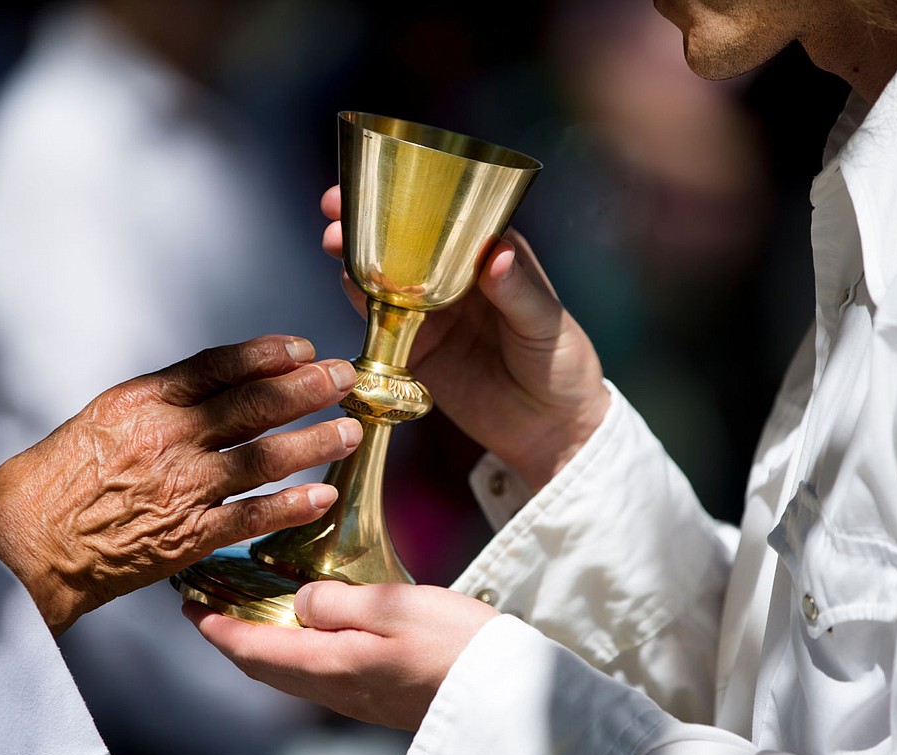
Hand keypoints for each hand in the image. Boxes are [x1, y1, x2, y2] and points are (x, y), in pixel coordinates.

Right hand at [0, 336, 362, 634]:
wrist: (24, 547)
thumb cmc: (51, 482)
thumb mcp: (99, 419)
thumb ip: (157, 404)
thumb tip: (208, 389)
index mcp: (142, 401)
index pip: (219, 366)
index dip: (267, 353)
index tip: (301, 347)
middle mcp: (168, 437)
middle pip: (254, 403)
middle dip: (308, 387)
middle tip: (344, 377)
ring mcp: (182, 486)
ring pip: (265, 456)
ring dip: (314, 441)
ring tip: (349, 429)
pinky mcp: (189, 536)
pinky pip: (253, 516)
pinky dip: (291, 505)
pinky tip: (322, 495)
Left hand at [184, 580, 498, 730]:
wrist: (502, 690)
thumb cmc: (453, 643)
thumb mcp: (392, 606)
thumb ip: (336, 602)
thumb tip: (299, 602)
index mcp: (331, 665)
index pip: (254, 649)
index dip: (216, 629)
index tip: (190, 607)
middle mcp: (335, 688)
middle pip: (264, 667)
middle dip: (229, 638)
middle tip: (206, 610)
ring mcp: (356, 696)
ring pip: (287, 673)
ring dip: (258, 646)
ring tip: (246, 617)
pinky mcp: (376, 695)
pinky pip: (314, 674)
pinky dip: (290, 653)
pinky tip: (303, 634)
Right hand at [322, 186, 610, 490]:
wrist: (551, 431)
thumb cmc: (563, 366)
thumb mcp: (547, 326)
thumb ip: (520, 293)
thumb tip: (497, 255)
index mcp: (493, 257)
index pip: (450, 217)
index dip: (416, 197)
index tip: (385, 181)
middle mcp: (458, 280)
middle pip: (408, 242)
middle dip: (371, 221)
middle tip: (336, 207)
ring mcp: (434, 314)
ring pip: (387, 276)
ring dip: (358, 256)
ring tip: (333, 239)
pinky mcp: (416, 350)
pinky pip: (382, 323)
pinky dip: (361, 303)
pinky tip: (345, 283)